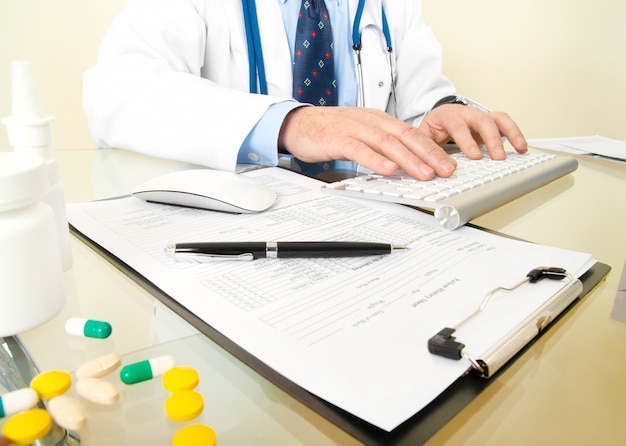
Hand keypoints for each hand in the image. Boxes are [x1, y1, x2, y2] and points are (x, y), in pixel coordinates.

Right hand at [279, 106, 459, 179]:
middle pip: (405, 136)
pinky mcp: (337, 139)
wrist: (298, 123)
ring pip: (387, 143)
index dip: (433, 149)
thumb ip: (383, 148)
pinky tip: (389, 170)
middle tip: (446, 170)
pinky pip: (360, 149)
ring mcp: (354, 129)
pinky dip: (376, 160)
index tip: (449, 164)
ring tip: (424, 174)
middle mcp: (371, 121)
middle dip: (429, 154)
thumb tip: (406, 165)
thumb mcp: (362, 136)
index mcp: (379, 120)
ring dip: (408, 159)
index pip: (412, 134)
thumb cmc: (331, 131)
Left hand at [418, 104, 527, 160]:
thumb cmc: (432, 129)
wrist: (438, 117)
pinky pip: (505, 123)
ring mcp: (479, 116)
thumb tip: (427, 169)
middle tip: (497, 157)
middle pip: (482, 121)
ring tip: (520, 149)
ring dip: (510, 134)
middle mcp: (466, 113)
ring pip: (497, 119)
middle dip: (492, 139)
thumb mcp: (422, 137)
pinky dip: (515, 134)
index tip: (474, 156)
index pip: (458, 126)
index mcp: (447, 116)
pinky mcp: (489, 121)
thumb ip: (424, 150)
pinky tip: (521, 148)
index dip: (467, 141)